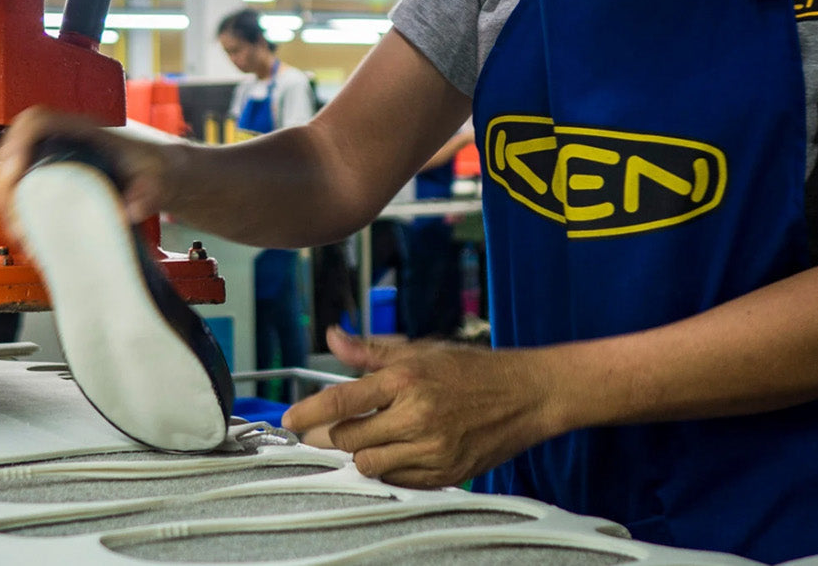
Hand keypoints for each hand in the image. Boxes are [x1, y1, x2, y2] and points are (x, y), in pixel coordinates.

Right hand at [0, 106, 179, 244]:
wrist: (166, 171)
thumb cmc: (160, 166)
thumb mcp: (159, 178)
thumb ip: (148, 193)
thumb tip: (125, 213)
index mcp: (86, 129)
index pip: (38, 120)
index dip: (17, 143)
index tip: (14, 173)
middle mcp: (66, 139)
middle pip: (16, 147)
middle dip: (4, 182)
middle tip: (11, 217)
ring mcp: (59, 157)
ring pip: (15, 168)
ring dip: (7, 200)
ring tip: (17, 231)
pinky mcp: (57, 176)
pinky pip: (26, 185)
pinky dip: (18, 208)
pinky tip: (25, 231)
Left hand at [282, 326, 559, 487]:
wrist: (526, 395)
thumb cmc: (472, 369)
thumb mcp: (420, 350)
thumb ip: (370, 350)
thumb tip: (334, 337)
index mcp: (406, 379)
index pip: (342, 401)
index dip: (309, 412)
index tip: (291, 419)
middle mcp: (417, 415)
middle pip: (349, 438)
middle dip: (333, 435)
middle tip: (328, 430)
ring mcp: (433, 449)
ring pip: (370, 465)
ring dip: (360, 454)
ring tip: (365, 440)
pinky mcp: (447, 473)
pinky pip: (399, 480)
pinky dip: (389, 468)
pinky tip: (393, 452)